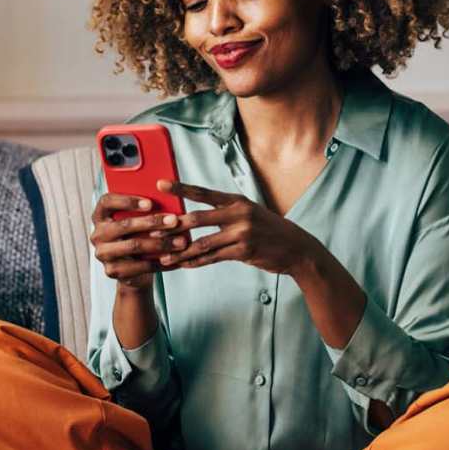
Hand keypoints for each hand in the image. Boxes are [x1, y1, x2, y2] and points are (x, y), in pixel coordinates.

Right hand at [89, 192, 191, 291]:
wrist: (133, 267)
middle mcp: (97, 234)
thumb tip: (169, 198)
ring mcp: (103, 254)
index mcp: (101, 215)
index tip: (150, 203)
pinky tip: (177, 258)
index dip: (128, 201)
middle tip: (175, 221)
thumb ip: (146, 209)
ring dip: (161, 243)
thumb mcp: (139, 219)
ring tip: (181, 241)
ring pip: (134, 246)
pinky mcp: (112, 271)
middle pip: (124, 225)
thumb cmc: (139, 234)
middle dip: (152, 222)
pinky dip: (161, 262)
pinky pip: (139, 265)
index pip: (107, 201)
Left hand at [150, 177, 324, 277]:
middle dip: (173, 225)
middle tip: (151, 229)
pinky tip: (183, 265)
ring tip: (163, 257)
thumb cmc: (269, 230)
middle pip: (197, 218)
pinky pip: (213, 257)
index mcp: (237, 201)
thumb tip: (198, 217)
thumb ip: (226, 213)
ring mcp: (242, 233)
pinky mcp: (244, 251)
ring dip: (180, 251)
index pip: (203, 193)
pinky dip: (196, 262)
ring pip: (202, 242)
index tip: (160, 184)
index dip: (181, 188)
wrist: (297, 248)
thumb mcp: (250, 213)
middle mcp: (238, 213)